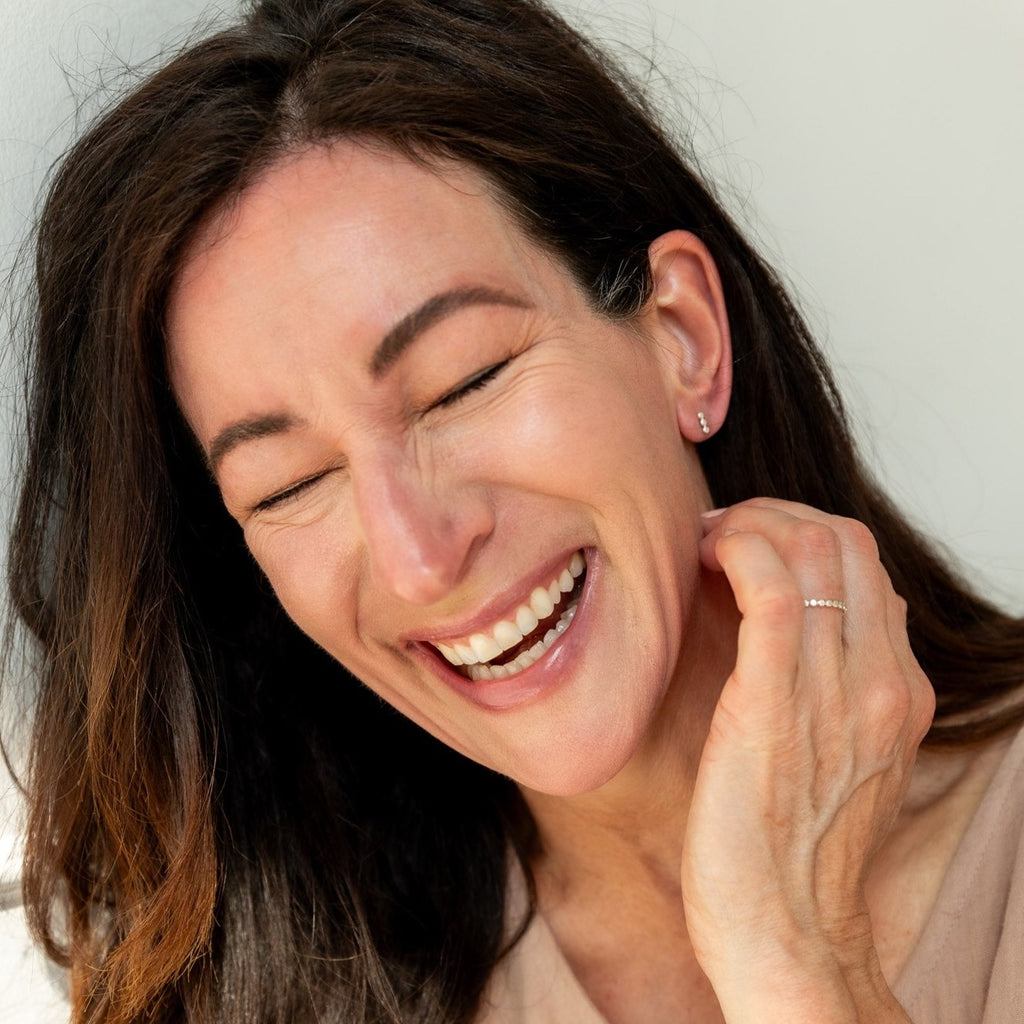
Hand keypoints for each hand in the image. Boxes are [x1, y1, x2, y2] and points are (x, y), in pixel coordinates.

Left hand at [684, 498, 933, 1021]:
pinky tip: (698, 560)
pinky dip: (734, 548)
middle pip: (843, 538)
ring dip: (746, 523)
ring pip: (812, 545)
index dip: (798, 532)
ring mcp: (837, 687)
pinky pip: (769, 584)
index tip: (743, 545)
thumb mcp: (835, 761)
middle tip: (716, 537)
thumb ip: (829, 691)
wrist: (786, 932)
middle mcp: (882, 680)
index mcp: (899, 690)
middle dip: (771, 514)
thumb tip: (781, 624)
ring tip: (701, 547)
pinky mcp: (775, 699)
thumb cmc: (789, 850)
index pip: (864, 563)